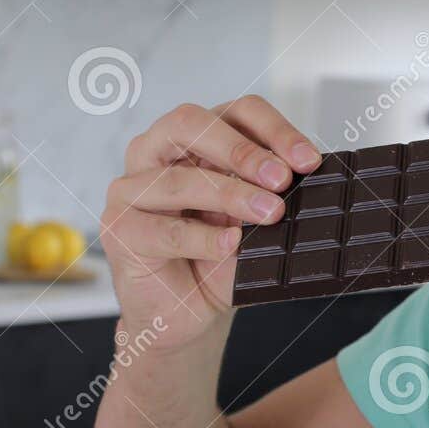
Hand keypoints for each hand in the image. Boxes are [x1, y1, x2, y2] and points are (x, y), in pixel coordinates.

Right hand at [99, 96, 320, 346]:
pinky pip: (164, 231)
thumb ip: (272, 196)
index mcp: (195, 140)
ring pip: (177, 179)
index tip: (308, 160)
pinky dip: (202, 237)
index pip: (236, 112)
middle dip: (242, 150)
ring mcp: (130, 190)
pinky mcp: (118, 230)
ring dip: (229, 194)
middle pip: (192, 124)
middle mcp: (156, 153)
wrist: (186, 315)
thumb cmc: (218, 261)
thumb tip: (310, 181)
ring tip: (270, 213)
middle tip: (282, 179)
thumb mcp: (255, 222)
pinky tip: (231, 243)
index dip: (274, 130)